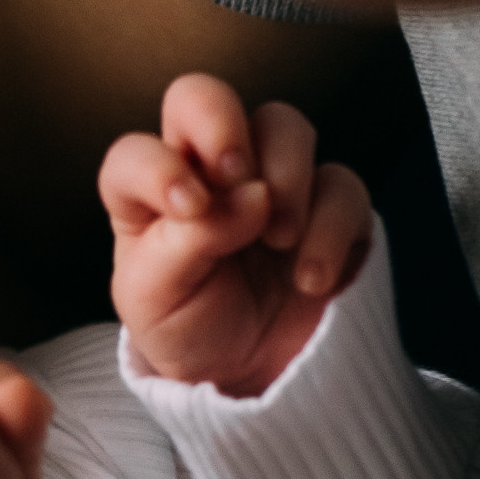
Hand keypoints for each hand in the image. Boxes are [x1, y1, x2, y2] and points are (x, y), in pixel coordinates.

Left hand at [100, 75, 371, 395]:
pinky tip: (310, 279)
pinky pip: (342, 184)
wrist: (253, 381)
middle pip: (205, 97)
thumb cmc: (191, 333)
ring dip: (283, 174)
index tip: (189, 207)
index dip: (159, 166)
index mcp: (151, 194)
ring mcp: (271, 184)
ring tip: (276, 239)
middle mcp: (208, 175)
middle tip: (235, 175)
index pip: (137, 152)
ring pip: (284, 124)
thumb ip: (184, 244)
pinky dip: (329, 227)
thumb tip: (247, 197)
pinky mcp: (328, 208)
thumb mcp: (156, 302)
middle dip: (221, 123)